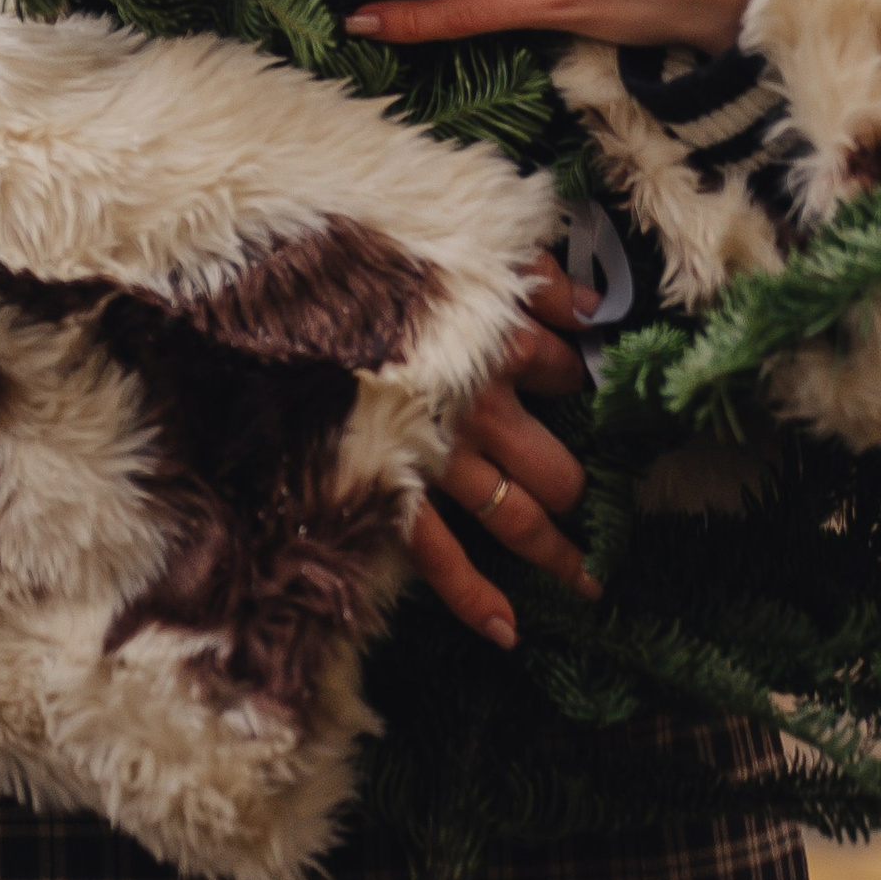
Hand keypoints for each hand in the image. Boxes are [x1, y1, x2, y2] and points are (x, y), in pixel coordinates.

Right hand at [408, 253, 599, 648]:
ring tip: (587, 581)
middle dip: (572, 485)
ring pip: (516, 519)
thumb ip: (538, 276)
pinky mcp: (393, 491)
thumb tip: (596, 308)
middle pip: (556, 467)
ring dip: (554, 553)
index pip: (565, 371)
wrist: (284, 286)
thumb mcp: (465, 247)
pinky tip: (509, 632)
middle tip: (581, 499)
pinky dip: (475, 600)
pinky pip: (441, 561)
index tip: (568, 382)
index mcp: (500, 338)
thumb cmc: (377, 257)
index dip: (573, 378)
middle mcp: (482, 407)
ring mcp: (439, 457)